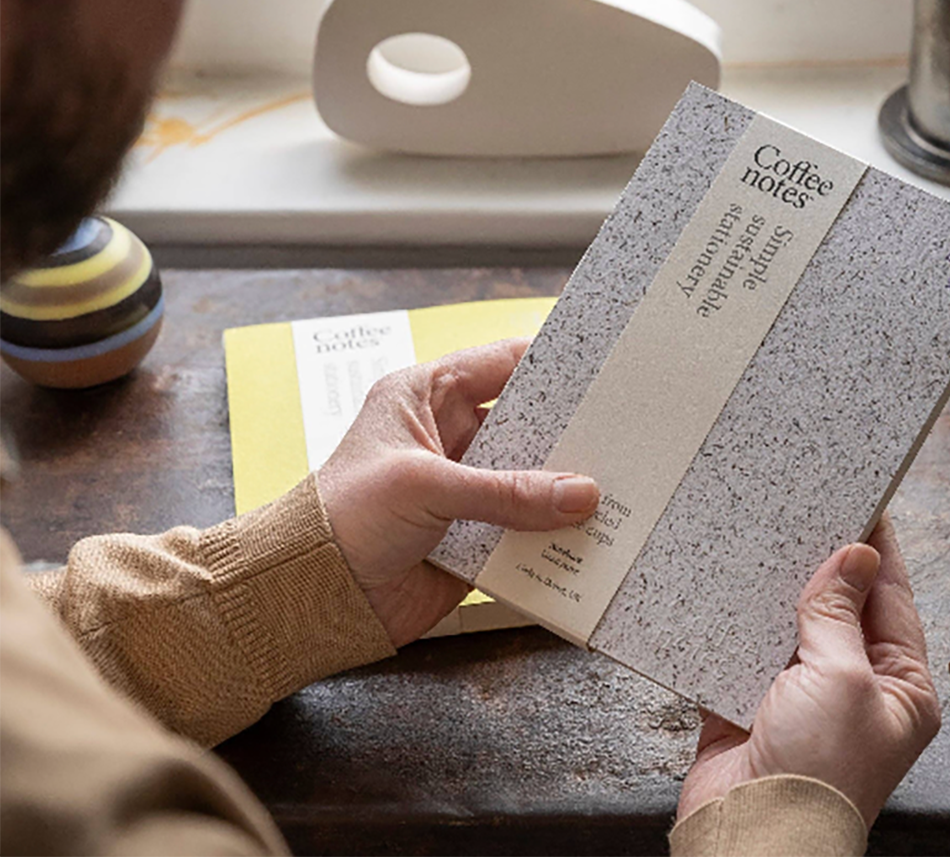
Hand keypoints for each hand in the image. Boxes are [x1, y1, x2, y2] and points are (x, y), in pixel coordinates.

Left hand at [317, 338, 599, 646]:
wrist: (313, 597)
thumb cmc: (344, 518)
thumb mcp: (424, 486)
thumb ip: (506, 491)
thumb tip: (581, 494)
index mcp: (426, 396)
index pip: (500, 364)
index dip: (550, 363)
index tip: (602, 369)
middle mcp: (450, 436)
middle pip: (527, 423)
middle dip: (570, 432)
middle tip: (624, 434)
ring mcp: (464, 487)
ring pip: (532, 479)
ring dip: (566, 488)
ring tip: (621, 485)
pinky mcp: (474, 535)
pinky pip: (526, 528)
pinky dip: (554, 533)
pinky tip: (591, 535)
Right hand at [677, 515, 939, 827]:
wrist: (750, 830)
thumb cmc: (818, 774)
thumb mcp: (843, 679)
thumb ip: (839, 613)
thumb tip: (854, 555)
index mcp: (898, 686)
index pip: (889, 599)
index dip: (875, 549)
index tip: (861, 502)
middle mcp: (853, 685)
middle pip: (839, 605)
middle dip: (821, 562)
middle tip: (804, 509)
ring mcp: (801, 691)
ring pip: (790, 619)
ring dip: (776, 585)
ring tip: (764, 536)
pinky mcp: (752, 695)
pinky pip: (746, 640)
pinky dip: (736, 614)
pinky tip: (727, 582)